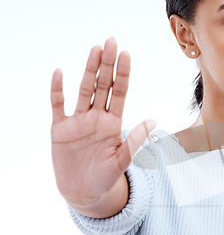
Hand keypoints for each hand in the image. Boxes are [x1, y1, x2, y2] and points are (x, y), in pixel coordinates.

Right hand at [50, 37, 155, 207]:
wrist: (85, 193)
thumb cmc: (106, 178)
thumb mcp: (123, 160)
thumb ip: (135, 141)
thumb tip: (153, 121)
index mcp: (113, 123)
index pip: (120, 92)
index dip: (123, 74)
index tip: (127, 54)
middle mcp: (96, 118)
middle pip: (102, 86)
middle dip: (106, 64)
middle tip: (111, 41)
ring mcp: (78, 122)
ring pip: (84, 90)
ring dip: (88, 70)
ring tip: (94, 49)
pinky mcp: (60, 130)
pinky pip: (58, 106)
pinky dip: (57, 90)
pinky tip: (59, 73)